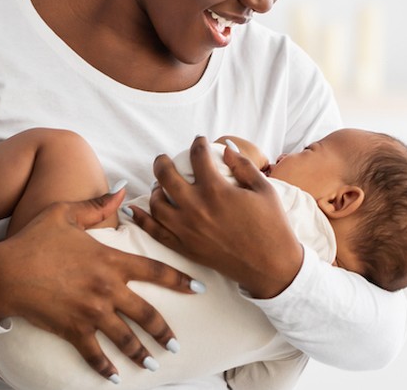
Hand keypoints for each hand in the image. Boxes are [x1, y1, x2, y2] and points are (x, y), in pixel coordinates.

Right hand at [0, 192, 200, 379]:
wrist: (4, 271)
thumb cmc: (34, 239)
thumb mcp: (66, 214)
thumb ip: (97, 206)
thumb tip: (122, 191)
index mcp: (110, 260)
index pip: (155, 270)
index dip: (180, 280)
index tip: (199, 288)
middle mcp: (107, 288)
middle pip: (146, 313)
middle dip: (164, 331)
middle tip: (176, 344)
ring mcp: (91, 311)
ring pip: (125, 338)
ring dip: (141, 353)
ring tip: (153, 364)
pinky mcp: (72, 329)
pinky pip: (94, 354)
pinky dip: (104, 369)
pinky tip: (114, 379)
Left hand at [129, 136, 303, 298]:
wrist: (271, 265)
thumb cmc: (272, 225)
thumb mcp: (264, 189)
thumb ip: (243, 166)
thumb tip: (226, 148)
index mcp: (216, 190)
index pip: (198, 156)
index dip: (198, 143)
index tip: (199, 141)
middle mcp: (196, 208)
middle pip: (166, 176)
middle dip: (162, 162)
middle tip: (165, 158)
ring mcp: (187, 230)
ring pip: (156, 203)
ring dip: (155, 189)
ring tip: (160, 185)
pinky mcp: (185, 248)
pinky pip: (155, 231)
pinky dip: (141, 219)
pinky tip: (133, 210)